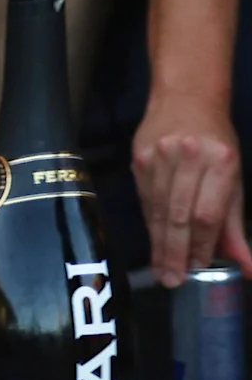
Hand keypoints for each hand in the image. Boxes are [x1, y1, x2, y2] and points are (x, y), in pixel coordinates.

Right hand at [134, 96, 250, 285]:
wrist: (185, 99)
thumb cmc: (217, 143)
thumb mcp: (235, 180)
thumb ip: (235, 226)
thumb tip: (247, 268)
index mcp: (221, 162)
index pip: (208, 213)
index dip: (202, 244)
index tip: (198, 269)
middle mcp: (189, 157)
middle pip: (179, 214)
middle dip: (176, 251)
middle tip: (172, 280)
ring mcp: (160, 156)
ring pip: (158, 209)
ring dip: (160, 242)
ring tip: (162, 269)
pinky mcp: (139, 156)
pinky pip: (144, 198)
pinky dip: (149, 222)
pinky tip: (153, 241)